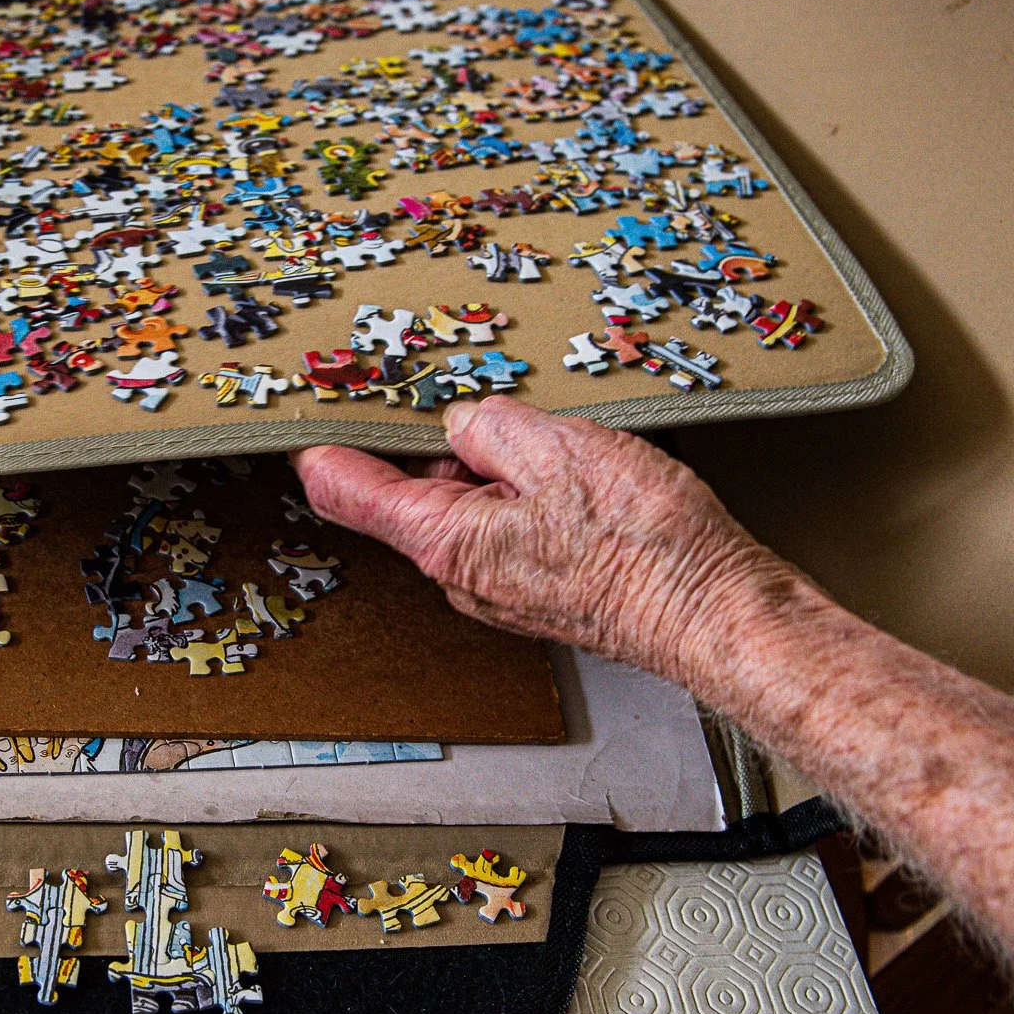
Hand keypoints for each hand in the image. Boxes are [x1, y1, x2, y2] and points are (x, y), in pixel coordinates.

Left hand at [291, 394, 805, 683]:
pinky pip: (513, 526)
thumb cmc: (644, 546)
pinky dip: (530, 493)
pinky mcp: (541, 588)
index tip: (299, 418)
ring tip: (558, 446)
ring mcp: (501, 587)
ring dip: (498, 467)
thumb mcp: (554, 448)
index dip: (320, 447)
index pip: (349, 492)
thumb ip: (489, 426)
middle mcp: (462, 575)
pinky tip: (579, 478)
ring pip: (472, 506)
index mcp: (446, 540)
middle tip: (481, 401)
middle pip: (416, 491)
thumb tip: (462, 421)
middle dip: (441, 444)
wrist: (714, 611)